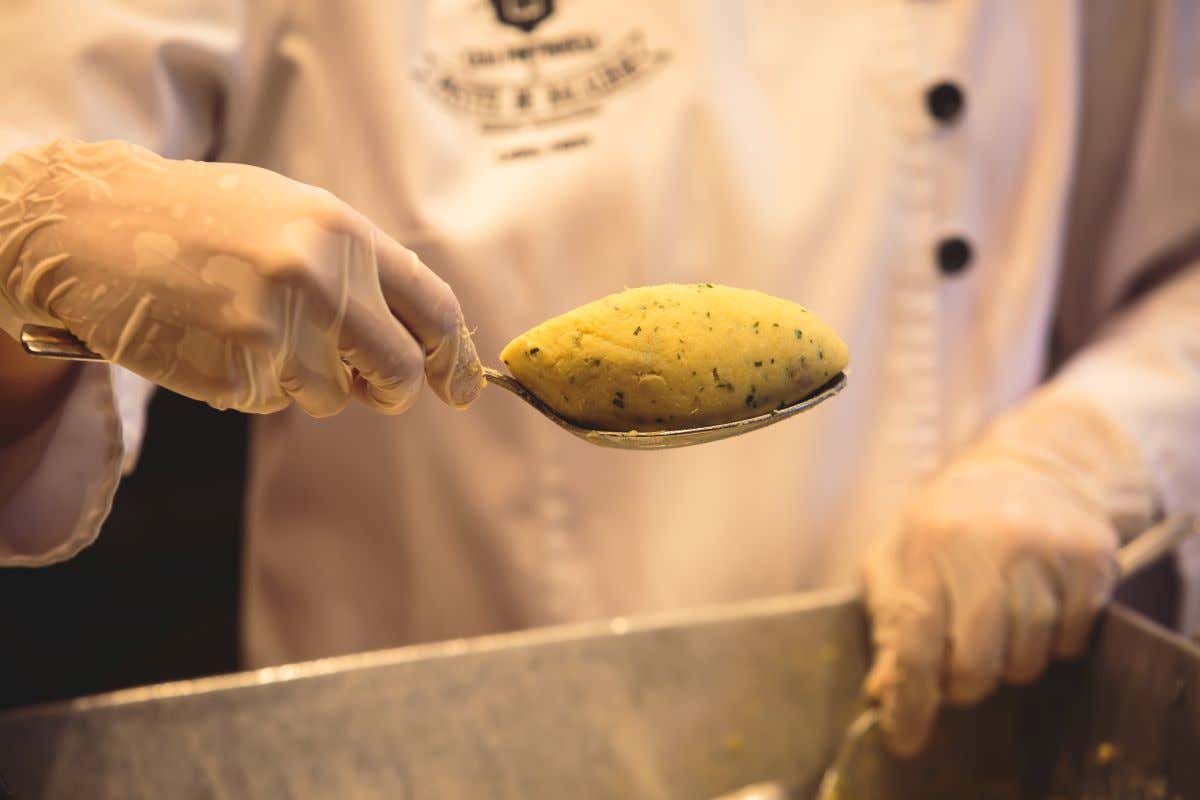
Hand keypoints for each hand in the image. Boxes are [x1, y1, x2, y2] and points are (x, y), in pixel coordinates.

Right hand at [0, 138, 482, 415]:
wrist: (95, 225)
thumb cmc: (203, 220)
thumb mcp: (295, 215)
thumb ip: (359, 269)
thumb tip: (423, 339)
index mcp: (344, 232)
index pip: (434, 308)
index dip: (456, 359)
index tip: (463, 389)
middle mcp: (321, 279)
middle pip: (397, 371)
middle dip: (388, 388)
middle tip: (364, 382)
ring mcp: (278, 328)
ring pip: (331, 395)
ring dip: (302, 378)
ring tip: (248, 323)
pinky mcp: (237, 370)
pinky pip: (273, 400)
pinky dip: (253, 381)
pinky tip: (216, 337)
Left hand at [862, 394, 1155, 756]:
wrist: (1028, 466)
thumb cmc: (946, 522)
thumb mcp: (898, 557)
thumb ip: (889, 620)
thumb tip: (885, 690)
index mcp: (928, 542)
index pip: (915, 640)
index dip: (910, 699)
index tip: (906, 738)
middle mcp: (986, 543)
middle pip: (978, 661)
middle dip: (964, 683)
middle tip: (959, 670)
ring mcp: (1044, 549)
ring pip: (1029, 657)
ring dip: (1010, 661)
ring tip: (998, 627)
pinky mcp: (1090, 558)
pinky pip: (1073, 639)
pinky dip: (1055, 641)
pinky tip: (1038, 608)